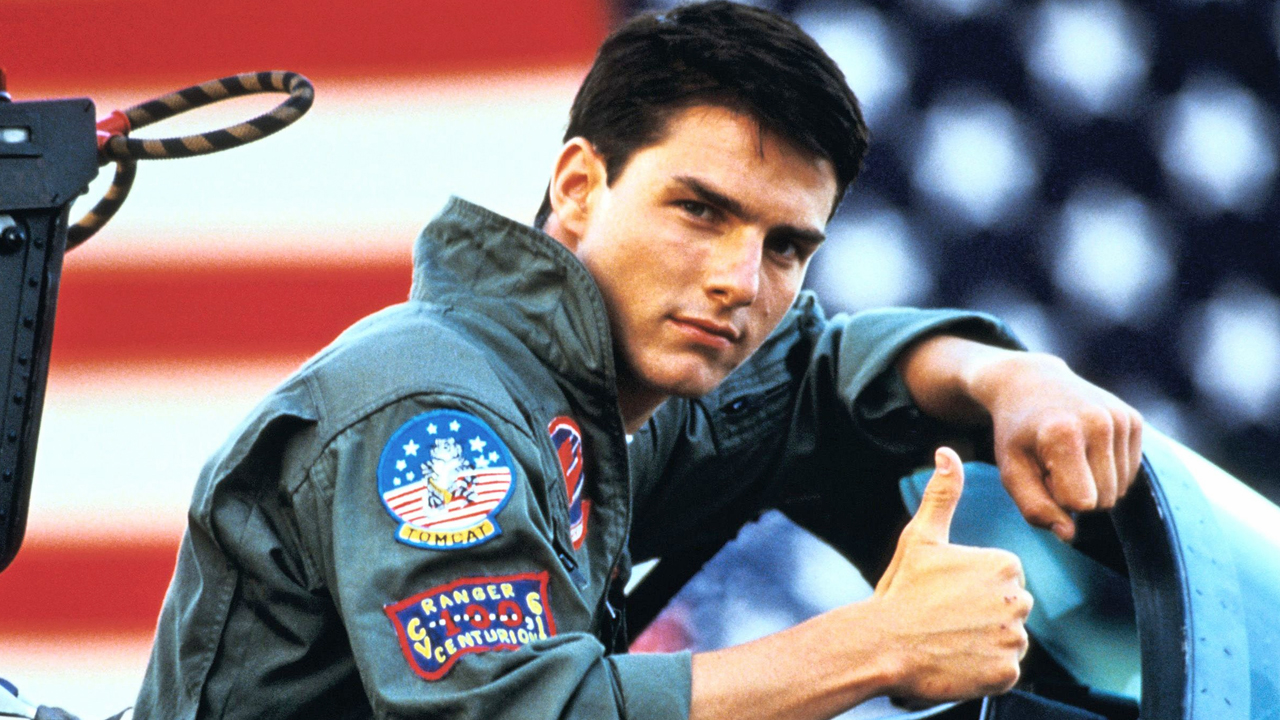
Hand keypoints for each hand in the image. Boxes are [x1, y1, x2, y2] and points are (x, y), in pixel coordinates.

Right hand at [872, 447, 1031, 702]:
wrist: (882, 646)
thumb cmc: (900, 590)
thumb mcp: (920, 538)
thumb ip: (942, 495)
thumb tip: (948, 452)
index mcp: (1004, 565)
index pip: (1002, 581)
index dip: (970, 590)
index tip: (944, 596)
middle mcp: (1018, 600)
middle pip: (1008, 611)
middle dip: (981, 617)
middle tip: (943, 620)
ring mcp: (1013, 639)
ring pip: (1006, 641)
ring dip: (982, 644)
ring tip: (946, 641)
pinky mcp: (1007, 673)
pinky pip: (1003, 672)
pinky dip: (982, 671)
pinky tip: (955, 662)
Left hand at [968, 351, 1142, 540]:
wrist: (1030, 383)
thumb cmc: (1017, 434)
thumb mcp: (1011, 470)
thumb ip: (1035, 508)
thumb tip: (1068, 534)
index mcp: (1063, 434)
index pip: (1080, 502)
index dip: (1057, 497)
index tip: (1040, 474)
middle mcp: (1099, 422)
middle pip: (1104, 500)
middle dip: (1076, 494)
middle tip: (1052, 465)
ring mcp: (1120, 418)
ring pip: (1120, 490)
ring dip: (1093, 484)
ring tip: (1067, 457)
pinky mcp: (1133, 419)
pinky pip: (1130, 473)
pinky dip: (1107, 471)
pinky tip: (1085, 449)